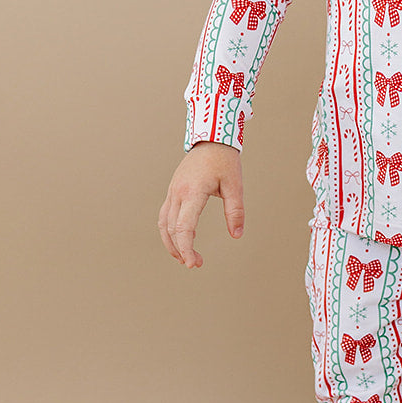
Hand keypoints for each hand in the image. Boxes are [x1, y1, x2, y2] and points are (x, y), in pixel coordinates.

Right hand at [158, 143, 244, 267]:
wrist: (211, 138)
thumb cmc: (224, 161)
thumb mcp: (235, 186)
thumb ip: (235, 211)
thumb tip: (237, 234)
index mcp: (193, 191)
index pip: (184, 227)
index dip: (187, 248)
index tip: (194, 263)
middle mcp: (178, 192)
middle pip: (172, 229)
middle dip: (181, 250)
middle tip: (196, 264)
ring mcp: (173, 190)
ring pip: (164, 223)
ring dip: (171, 243)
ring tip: (184, 257)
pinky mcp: (173, 190)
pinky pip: (165, 214)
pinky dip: (169, 230)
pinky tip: (180, 239)